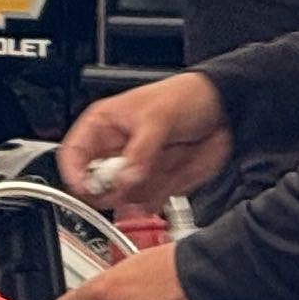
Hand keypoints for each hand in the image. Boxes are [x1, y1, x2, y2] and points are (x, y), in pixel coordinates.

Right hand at [55, 71, 230, 212]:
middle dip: (113, 189)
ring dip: (144, 188)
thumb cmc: (187, 96)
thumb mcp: (158, 119)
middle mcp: (114, 152)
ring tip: (167, 163)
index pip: (72, 157)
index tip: (88, 188)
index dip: (74, 175)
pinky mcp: (154, 183)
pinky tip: (174, 174)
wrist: (226, 108)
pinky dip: (161, 195)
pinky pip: (147, 202)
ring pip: (122, 197)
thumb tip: (123, 180)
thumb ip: (139, 152)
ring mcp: (133, 170)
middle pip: (94, 186)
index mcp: (102, 128)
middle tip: (133, 180)